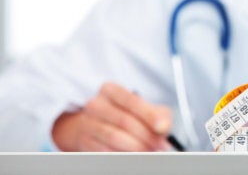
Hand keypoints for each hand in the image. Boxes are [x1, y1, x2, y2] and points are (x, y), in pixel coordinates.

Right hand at [52, 82, 172, 150]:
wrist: (99, 125)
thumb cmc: (128, 115)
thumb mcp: (146, 109)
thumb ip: (159, 115)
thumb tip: (163, 127)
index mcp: (110, 91)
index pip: (132, 101)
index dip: (149, 115)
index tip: (162, 128)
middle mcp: (96, 104)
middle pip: (124, 121)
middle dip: (146, 136)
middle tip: (160, 146)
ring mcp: (87, 123)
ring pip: (114, 137)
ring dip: (136, 148)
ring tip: (150, 151)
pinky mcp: (85, 141)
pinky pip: (105, 150)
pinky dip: (123, 155)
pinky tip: (135, 156)